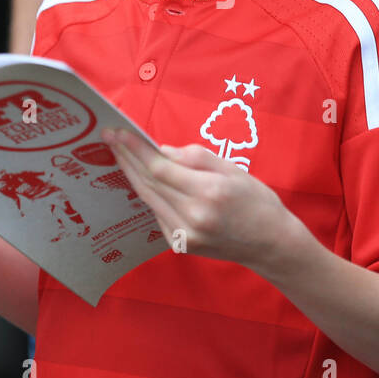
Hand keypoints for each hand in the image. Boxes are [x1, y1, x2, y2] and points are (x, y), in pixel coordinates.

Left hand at [102, 126, 302, 273]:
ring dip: (131, 175)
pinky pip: (158, 213)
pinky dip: (149, 194)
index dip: (136, 149)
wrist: (271, 244)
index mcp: (208, 192)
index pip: (160, 168)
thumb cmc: (257, 201)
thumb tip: (162, 150)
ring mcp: (185, 234)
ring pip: (149, 199)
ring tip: (118, 154)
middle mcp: (193, 216)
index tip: (118, 132)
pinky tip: (139, 178)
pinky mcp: (180, 245)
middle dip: (126, 158)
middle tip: (108, 138)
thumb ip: (196, 157)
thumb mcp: (233, 169)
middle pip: (149, 183)